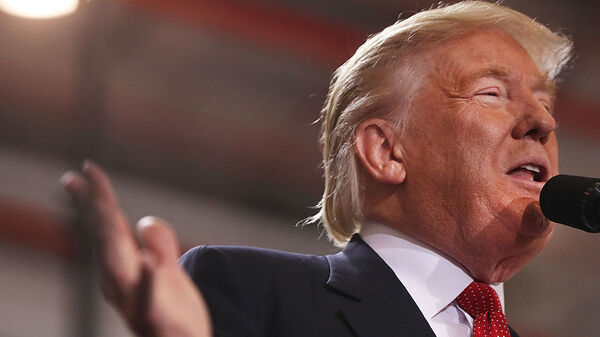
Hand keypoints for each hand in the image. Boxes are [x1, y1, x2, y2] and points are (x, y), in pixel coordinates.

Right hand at [61, 161, 211, 336]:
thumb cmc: (174, 311)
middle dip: (91, 209)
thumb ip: (161, 245)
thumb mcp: (169, 272)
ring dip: (107, 236)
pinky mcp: (153, 318)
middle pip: (104, 240)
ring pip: (115, 266)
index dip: (98, 198)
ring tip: (101, 205)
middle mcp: (120, 282)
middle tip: (76, 179)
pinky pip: (147, 299)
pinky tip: (148, 261)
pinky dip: (146, 280)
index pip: (108, 226)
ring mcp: (133, 300)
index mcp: (124, 268)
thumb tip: (144, 222)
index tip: (87, 169)